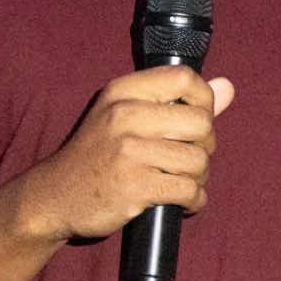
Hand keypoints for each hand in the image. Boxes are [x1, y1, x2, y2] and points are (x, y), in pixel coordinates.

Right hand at [19, 67, 234, 242]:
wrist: (53, 196)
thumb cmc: (96, 154)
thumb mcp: (126, 116)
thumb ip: (177, 101)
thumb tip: (227, 87)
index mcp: (123, 91)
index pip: (184, 78)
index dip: (204, 100)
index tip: (197, 121)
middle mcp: (125, 115)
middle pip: (201, 122)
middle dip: (205, 146)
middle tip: (189, 159)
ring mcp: (129, 151)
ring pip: (198, 160)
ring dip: (199, 178)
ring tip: (182, 182)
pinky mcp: (134, 186)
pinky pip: (188, 190)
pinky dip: (194, 200)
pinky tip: (181, 202)